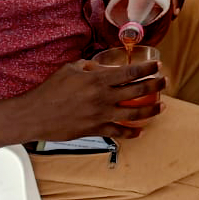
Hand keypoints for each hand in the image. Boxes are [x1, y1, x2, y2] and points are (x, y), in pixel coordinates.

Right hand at [17, 58, 166, 140]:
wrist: (34, 115)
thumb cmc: (50, 90)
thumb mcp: (71, 68)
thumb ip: (91, 67)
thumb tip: (104, 68)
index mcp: (98, 80)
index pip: (130, 72)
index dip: (147, 69)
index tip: (158, 66)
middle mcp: (103, 97)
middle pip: (138, 91)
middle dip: (156, 86)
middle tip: (165, 82)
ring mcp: (100, 115)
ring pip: (134, 114)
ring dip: (151, 110)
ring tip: (163, 107)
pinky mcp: (94, 130)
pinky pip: (118, 132)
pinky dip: (131, 133)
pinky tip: (140, 131)